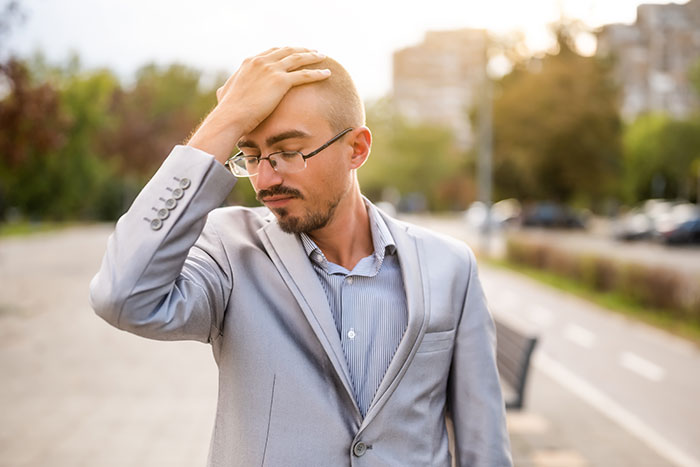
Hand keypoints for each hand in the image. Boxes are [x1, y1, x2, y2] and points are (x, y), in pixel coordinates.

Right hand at [187, 47, 329, 162]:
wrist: (231, 116)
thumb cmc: (228, 110)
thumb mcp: (225, 93)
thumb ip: (228, 88)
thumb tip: (222, 92)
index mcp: (250, 62)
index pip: (272, 52)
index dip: (286, 51)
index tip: (295, 52)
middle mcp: (261, 61)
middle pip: (287, 51)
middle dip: (302, 50)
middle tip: (313, 51)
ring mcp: (271, 70)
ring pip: (298, 59)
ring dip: (313, 57)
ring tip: (323, 57)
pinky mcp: (280, 81)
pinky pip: (305, 75)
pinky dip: (318, 73)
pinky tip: (327, 73)